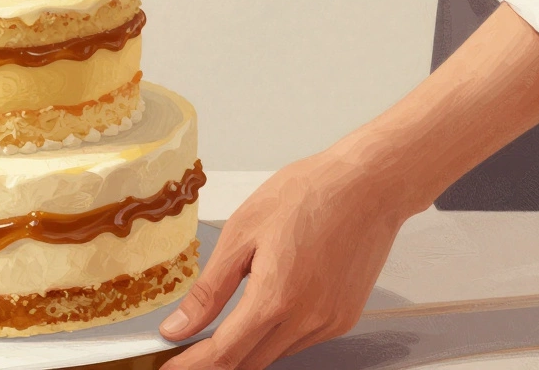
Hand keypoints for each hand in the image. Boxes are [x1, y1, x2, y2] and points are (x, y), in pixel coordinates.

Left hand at [158, 150, 415, 369]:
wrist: (368, 185)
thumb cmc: (306, 195)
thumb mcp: (241, 234)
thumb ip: (209, 290)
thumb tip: (179, 327)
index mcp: (275, 300)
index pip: (225, 354)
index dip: (193, 366)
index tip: (171, 367)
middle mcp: (307, 321)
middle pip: (249, 363)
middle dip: (215, 361)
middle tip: (187, 349)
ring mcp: (330, 323)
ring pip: (274, 354)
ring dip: (245, 349)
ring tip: (220, 329)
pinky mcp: (344, 318)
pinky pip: (300, 340)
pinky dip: (274, 336)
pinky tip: (263, 313)